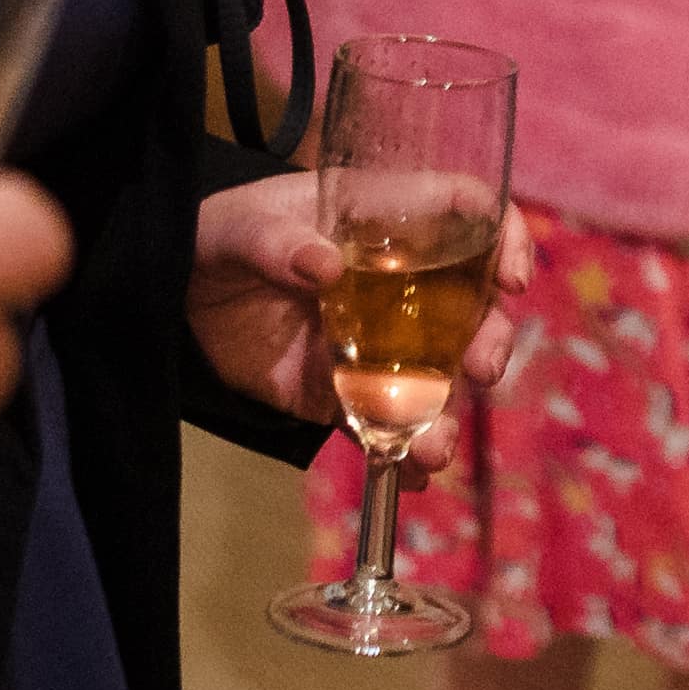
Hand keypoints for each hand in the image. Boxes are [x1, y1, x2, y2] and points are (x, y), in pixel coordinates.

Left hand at [185, 168, 533, 427]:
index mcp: (385, 220)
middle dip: (491, 338)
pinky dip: (403, 453)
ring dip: (448, 413)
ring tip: (434, 447)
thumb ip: (273, 241)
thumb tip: (325, 265)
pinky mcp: (346, 391)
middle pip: (474, 303)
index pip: (468, 212)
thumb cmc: (221, 237)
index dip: (504, 237)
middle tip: (481, 370)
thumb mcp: (237, 228)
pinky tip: (409, 477)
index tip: (510, 278)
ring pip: (438, 374)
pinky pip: (385, 422)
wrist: (179, 297)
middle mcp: (399, 281)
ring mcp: (379, 341)